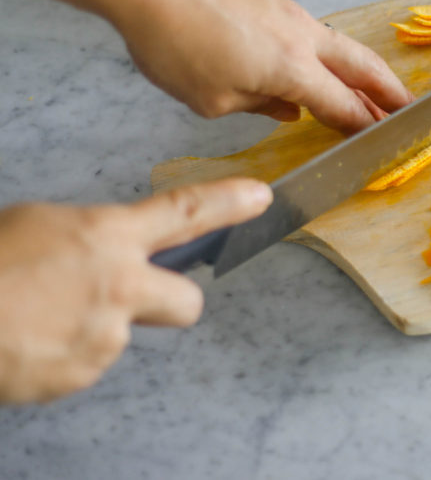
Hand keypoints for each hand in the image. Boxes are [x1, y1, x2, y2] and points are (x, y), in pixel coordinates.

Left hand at [0, 0, 412, 132]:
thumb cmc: (173, 42)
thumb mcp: (210, 99)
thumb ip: (256, 106)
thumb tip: (284, 108)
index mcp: (293, 69)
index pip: (344, 105)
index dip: (366, 127)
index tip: (383, 142)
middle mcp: (302, 37)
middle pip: (363, 66)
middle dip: (390, 91)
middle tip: (411, 108)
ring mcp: (289, 11)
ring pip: (339, 44)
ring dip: (360, 69)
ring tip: (370, 88)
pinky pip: (311, 31)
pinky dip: (326, 53)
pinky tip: (314, 65)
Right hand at [0, 178, 271, 403]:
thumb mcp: (38, 225)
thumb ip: (87, 240)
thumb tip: (98, 253)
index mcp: (108, 237)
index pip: (185, 212)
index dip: (228, 203)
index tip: (261, 197)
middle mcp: (121, 286)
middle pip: (187, 301)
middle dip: (171, 302)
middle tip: (132, 300)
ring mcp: (106, 335)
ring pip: (119, 335)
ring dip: (91, 330)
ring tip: (38, 318)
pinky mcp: (82, 374)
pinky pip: (82, 364)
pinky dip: (61, 357)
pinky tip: (28, 343)